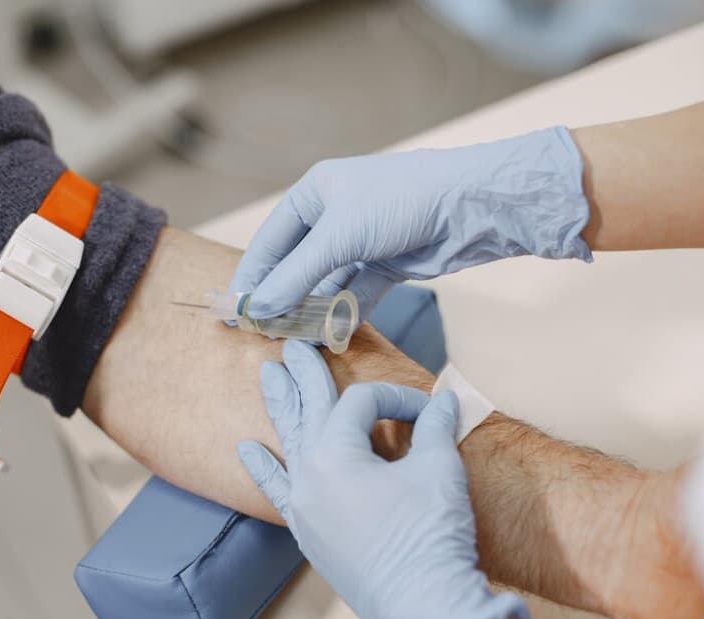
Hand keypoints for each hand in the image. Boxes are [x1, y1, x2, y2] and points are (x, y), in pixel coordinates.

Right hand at [229, 127, 589, 318]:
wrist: (470, 206)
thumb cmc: (400, 202)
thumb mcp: (339, 237)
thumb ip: (296, 277)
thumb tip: (258, 310)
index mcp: (315, 193)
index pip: (271, 241)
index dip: (252, 276)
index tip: (234, 310)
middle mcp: (336, 215)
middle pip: (297, 264)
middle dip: (281, 298)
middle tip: (261, 332)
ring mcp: (363, 241)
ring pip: (327, 282)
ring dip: (312, 310)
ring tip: (292, 340)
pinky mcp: (389, 264)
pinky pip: (356, 293)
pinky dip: (344, 313)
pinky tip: (330, 335)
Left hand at [237, 341, 527, 618]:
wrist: (424, 606)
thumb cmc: (431, 536)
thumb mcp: (439, 470)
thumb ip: (435, 427)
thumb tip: (446, 399)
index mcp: (336, 454)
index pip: (361, 403)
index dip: (396, 398)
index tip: (429, 411)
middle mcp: (309, 475)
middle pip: (309, 410)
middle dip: (306, 374)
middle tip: (293, 345)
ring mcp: (303, 505)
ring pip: (287, 443)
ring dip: (280, 407)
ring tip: (267, 375)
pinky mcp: (307, 531)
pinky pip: (276, 492)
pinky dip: (262, 468)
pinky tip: (245, 449)